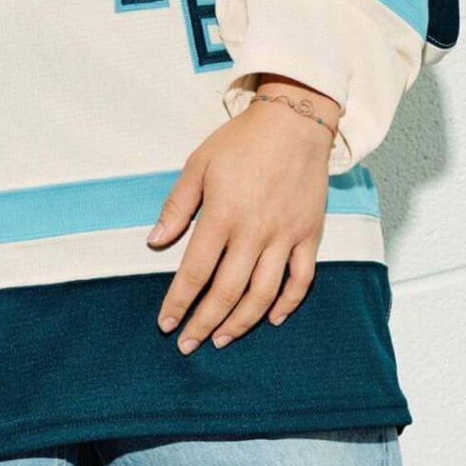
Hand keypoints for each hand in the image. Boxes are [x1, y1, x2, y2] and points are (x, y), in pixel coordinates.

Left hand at [148, 76, 339, 353]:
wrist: (294, 121)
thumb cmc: (241, 141)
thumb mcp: (198, 164)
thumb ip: (177, 205)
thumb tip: (155, 242)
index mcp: (222, 215)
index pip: (195, 271)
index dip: (179, 302)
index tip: (165, 324)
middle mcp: (255, 232)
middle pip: (227, 292)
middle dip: (204, 323)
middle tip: (188, 344)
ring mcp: (285, 236)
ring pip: (263, 295)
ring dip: (241, 323)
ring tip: (222, 338)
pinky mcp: (310, 235)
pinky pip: (302, 280)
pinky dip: (288, 304)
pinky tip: (272, 318)